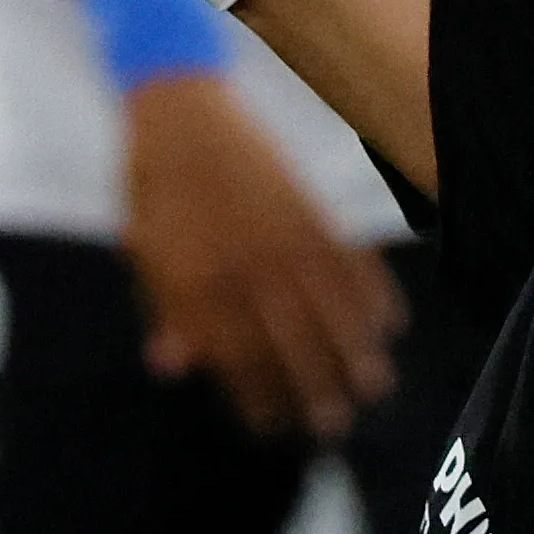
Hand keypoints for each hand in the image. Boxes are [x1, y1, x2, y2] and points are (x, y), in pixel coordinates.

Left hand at [120, 72, 403, 438]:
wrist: (180, 106)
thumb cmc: (153, 184)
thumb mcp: (145, 249)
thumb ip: (164, 309)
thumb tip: (171, 367)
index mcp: (194, 283)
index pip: (233, 357)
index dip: (255, 396)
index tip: (273, 427)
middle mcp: (242, 266)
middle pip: (288, 342)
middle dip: (314, 389)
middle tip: (335, 426)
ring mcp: (279, 235)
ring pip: (327, 308)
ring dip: (354, 351)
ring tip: (374, 385)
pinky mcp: (307, 205)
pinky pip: (347, 258)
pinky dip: (371, 291)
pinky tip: (388, 322)